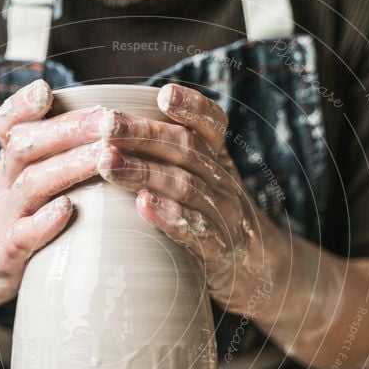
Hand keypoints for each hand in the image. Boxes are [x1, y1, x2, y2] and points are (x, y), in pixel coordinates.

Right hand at [0, 80, 112, 312]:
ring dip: (71, 167)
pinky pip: (23, 235)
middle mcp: (2, 186)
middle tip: (109, 120)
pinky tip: (67, 209)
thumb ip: (46, 160)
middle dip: (71, 129)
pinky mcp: (5, 255)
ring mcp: (1, 219)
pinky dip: (45, 221)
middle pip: (27, 146)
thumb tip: (100, 131)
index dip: (23, 105)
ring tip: (104, 156)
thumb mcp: (15, 186)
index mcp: (8, 166)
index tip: (45, 89)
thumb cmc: (4, 223)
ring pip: (32, 184)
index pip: (8, 125)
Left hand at [97, 83, 285, 314]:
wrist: (262, 275)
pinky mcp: (221, 252)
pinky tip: (144, 206)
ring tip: (108, 162)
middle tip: (105, 125)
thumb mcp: (202, 185)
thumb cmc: (214, 222)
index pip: (212, 125)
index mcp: (218, 161)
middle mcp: (224, 182)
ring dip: (143, 171)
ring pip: (185, 186)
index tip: (165, 93)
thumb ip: (170, 160)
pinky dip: (169, 216)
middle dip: (142, 134)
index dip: (192, 108)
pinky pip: (197, 231)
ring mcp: (225, 216)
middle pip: (186, 150)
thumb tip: (112, 132)